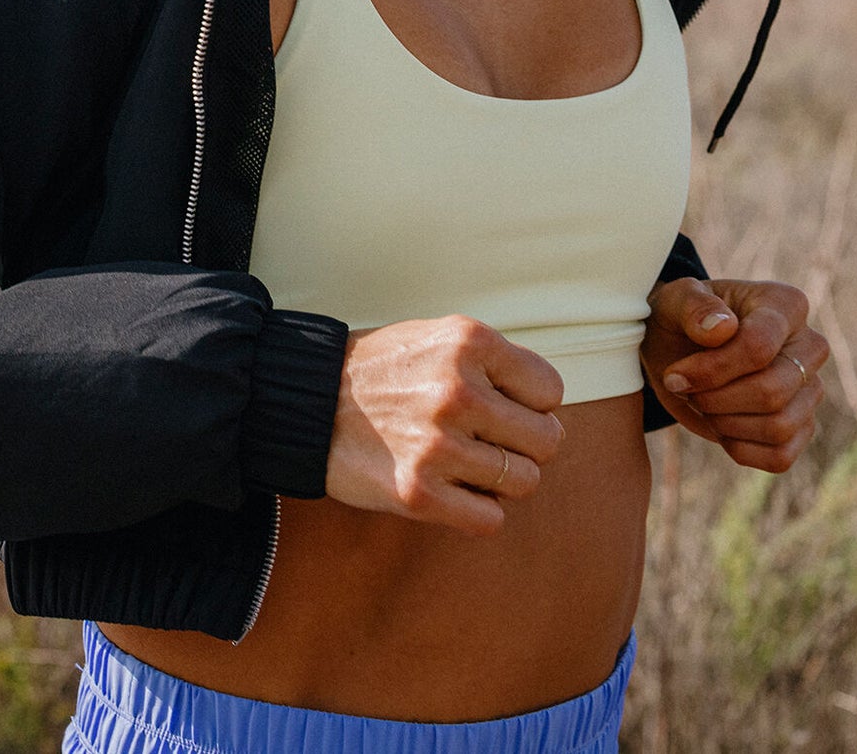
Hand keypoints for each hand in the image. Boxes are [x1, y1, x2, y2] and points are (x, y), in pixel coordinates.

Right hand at [325, 315, 566, 534]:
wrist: (307, 401)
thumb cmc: (382, 370)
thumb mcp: (436, 338)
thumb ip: (494, 363)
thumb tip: (548, 411)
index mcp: (466, 341)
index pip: (550, 390)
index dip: (529, 401)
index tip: (500, 404)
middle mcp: (456, 390)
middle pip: (546, 441)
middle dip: (523, 445)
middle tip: (488, 440)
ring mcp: (437, 444)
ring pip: (523, 482)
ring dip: (500, 479)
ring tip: (464, 461)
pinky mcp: (419, 492)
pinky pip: (491, 518)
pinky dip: (477, 509)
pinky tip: (451, 487)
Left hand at [643, 277, 825, 471]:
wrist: (677, 349)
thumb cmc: (678, 318)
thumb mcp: (672, 301)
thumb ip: (692, 305)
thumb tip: (722, 328)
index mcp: (785, 305)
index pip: (758, 347)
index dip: (711, 370)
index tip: (673, 375)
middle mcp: (809, 346)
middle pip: (773, 391)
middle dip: (716, 398)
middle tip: (682, 388)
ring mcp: (811, 390)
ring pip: (780, 427)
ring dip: (725, 423)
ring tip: (700, 402)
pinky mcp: (802, 427)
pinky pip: (781, 456)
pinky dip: (739, 448)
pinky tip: (717, 425)